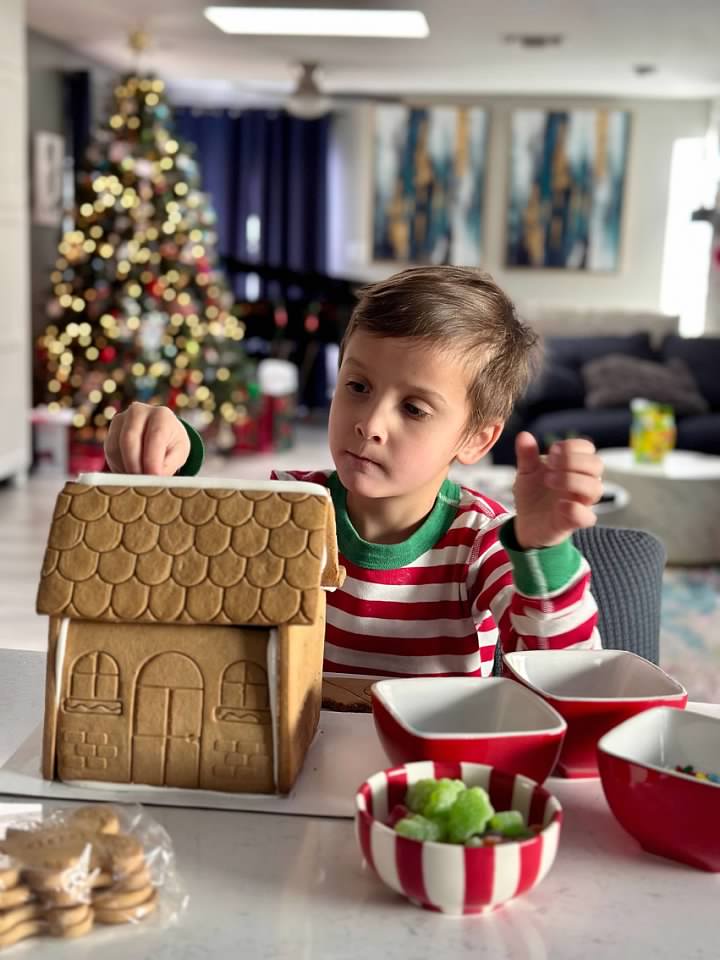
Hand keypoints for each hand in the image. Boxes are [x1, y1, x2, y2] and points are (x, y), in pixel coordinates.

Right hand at [104, 402, 189, 475]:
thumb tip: (154, 478)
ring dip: (126, 468)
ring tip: (138, 480)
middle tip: (141, 484)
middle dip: (135, 466)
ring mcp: (120, 420)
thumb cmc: (172, 444)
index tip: (154, 477)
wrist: (161, 434)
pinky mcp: (110, 432)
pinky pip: (110, 453)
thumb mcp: (179, 454)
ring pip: (116, 448)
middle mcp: (138, 412)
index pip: (154, 437)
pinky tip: (130, 472)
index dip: (152, 460)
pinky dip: (119, 467)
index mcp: (162, 415)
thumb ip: (169, 465)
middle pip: (129, 440)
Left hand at [512, 432, 603, 548]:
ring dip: (572, 480)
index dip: (572, 446)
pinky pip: (587, 517)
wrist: (525, 522)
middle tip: (550, 464)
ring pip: (596, 488)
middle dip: (573, 460)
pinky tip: (559, 504)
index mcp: (573, 467)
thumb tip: (524, 435)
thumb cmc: (532, 495)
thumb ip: (527, 455)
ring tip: (549, 480)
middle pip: (597, 465)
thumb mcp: (526, 472)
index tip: (552, 450)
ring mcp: (580, 503)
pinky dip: (575, 509)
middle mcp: (582, 483)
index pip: (588, 449)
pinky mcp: (573, 523)